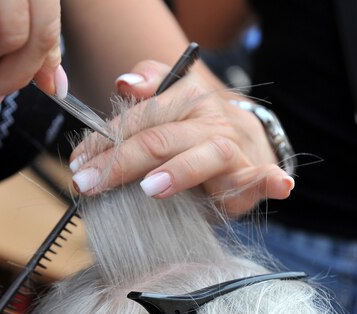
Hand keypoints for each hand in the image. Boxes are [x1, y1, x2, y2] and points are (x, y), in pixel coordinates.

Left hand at [69, 60, 294, 215]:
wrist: (248, 138)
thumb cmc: (195, 129)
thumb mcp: (169, 103)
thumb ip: (146, 90)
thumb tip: (125, 82)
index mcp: (183, 99)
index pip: (137, 119)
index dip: (103, 143)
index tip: (78, 165)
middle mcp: (207, 119)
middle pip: (161, 138)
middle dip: (121, 162)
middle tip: (90, 182)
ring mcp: (232, 146)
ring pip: (206, 154)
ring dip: (181, 170)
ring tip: (152, 187)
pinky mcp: (253, 173)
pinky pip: (264, 176)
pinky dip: (270, 181)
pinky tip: (278, 186)